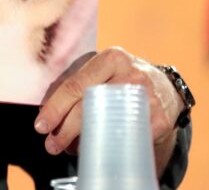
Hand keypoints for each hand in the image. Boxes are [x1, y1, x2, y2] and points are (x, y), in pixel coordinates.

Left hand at [34, 47, 183, 167]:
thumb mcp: (103, 70)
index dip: (54, 108)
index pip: (75, 86)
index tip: (41, 126)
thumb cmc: (123, 79)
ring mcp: (147, 98)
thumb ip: (76, 83)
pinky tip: (95, 149)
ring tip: (69, 149)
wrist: (167, 89)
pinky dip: (106, 147)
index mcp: (111, 58)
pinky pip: (125, 139)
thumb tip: (46, 110)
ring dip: (82, 142)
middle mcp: (131, 74)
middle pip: (88, 107)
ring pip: (105, 125)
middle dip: (65, 130)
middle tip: (51, 144)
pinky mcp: (159, 120)